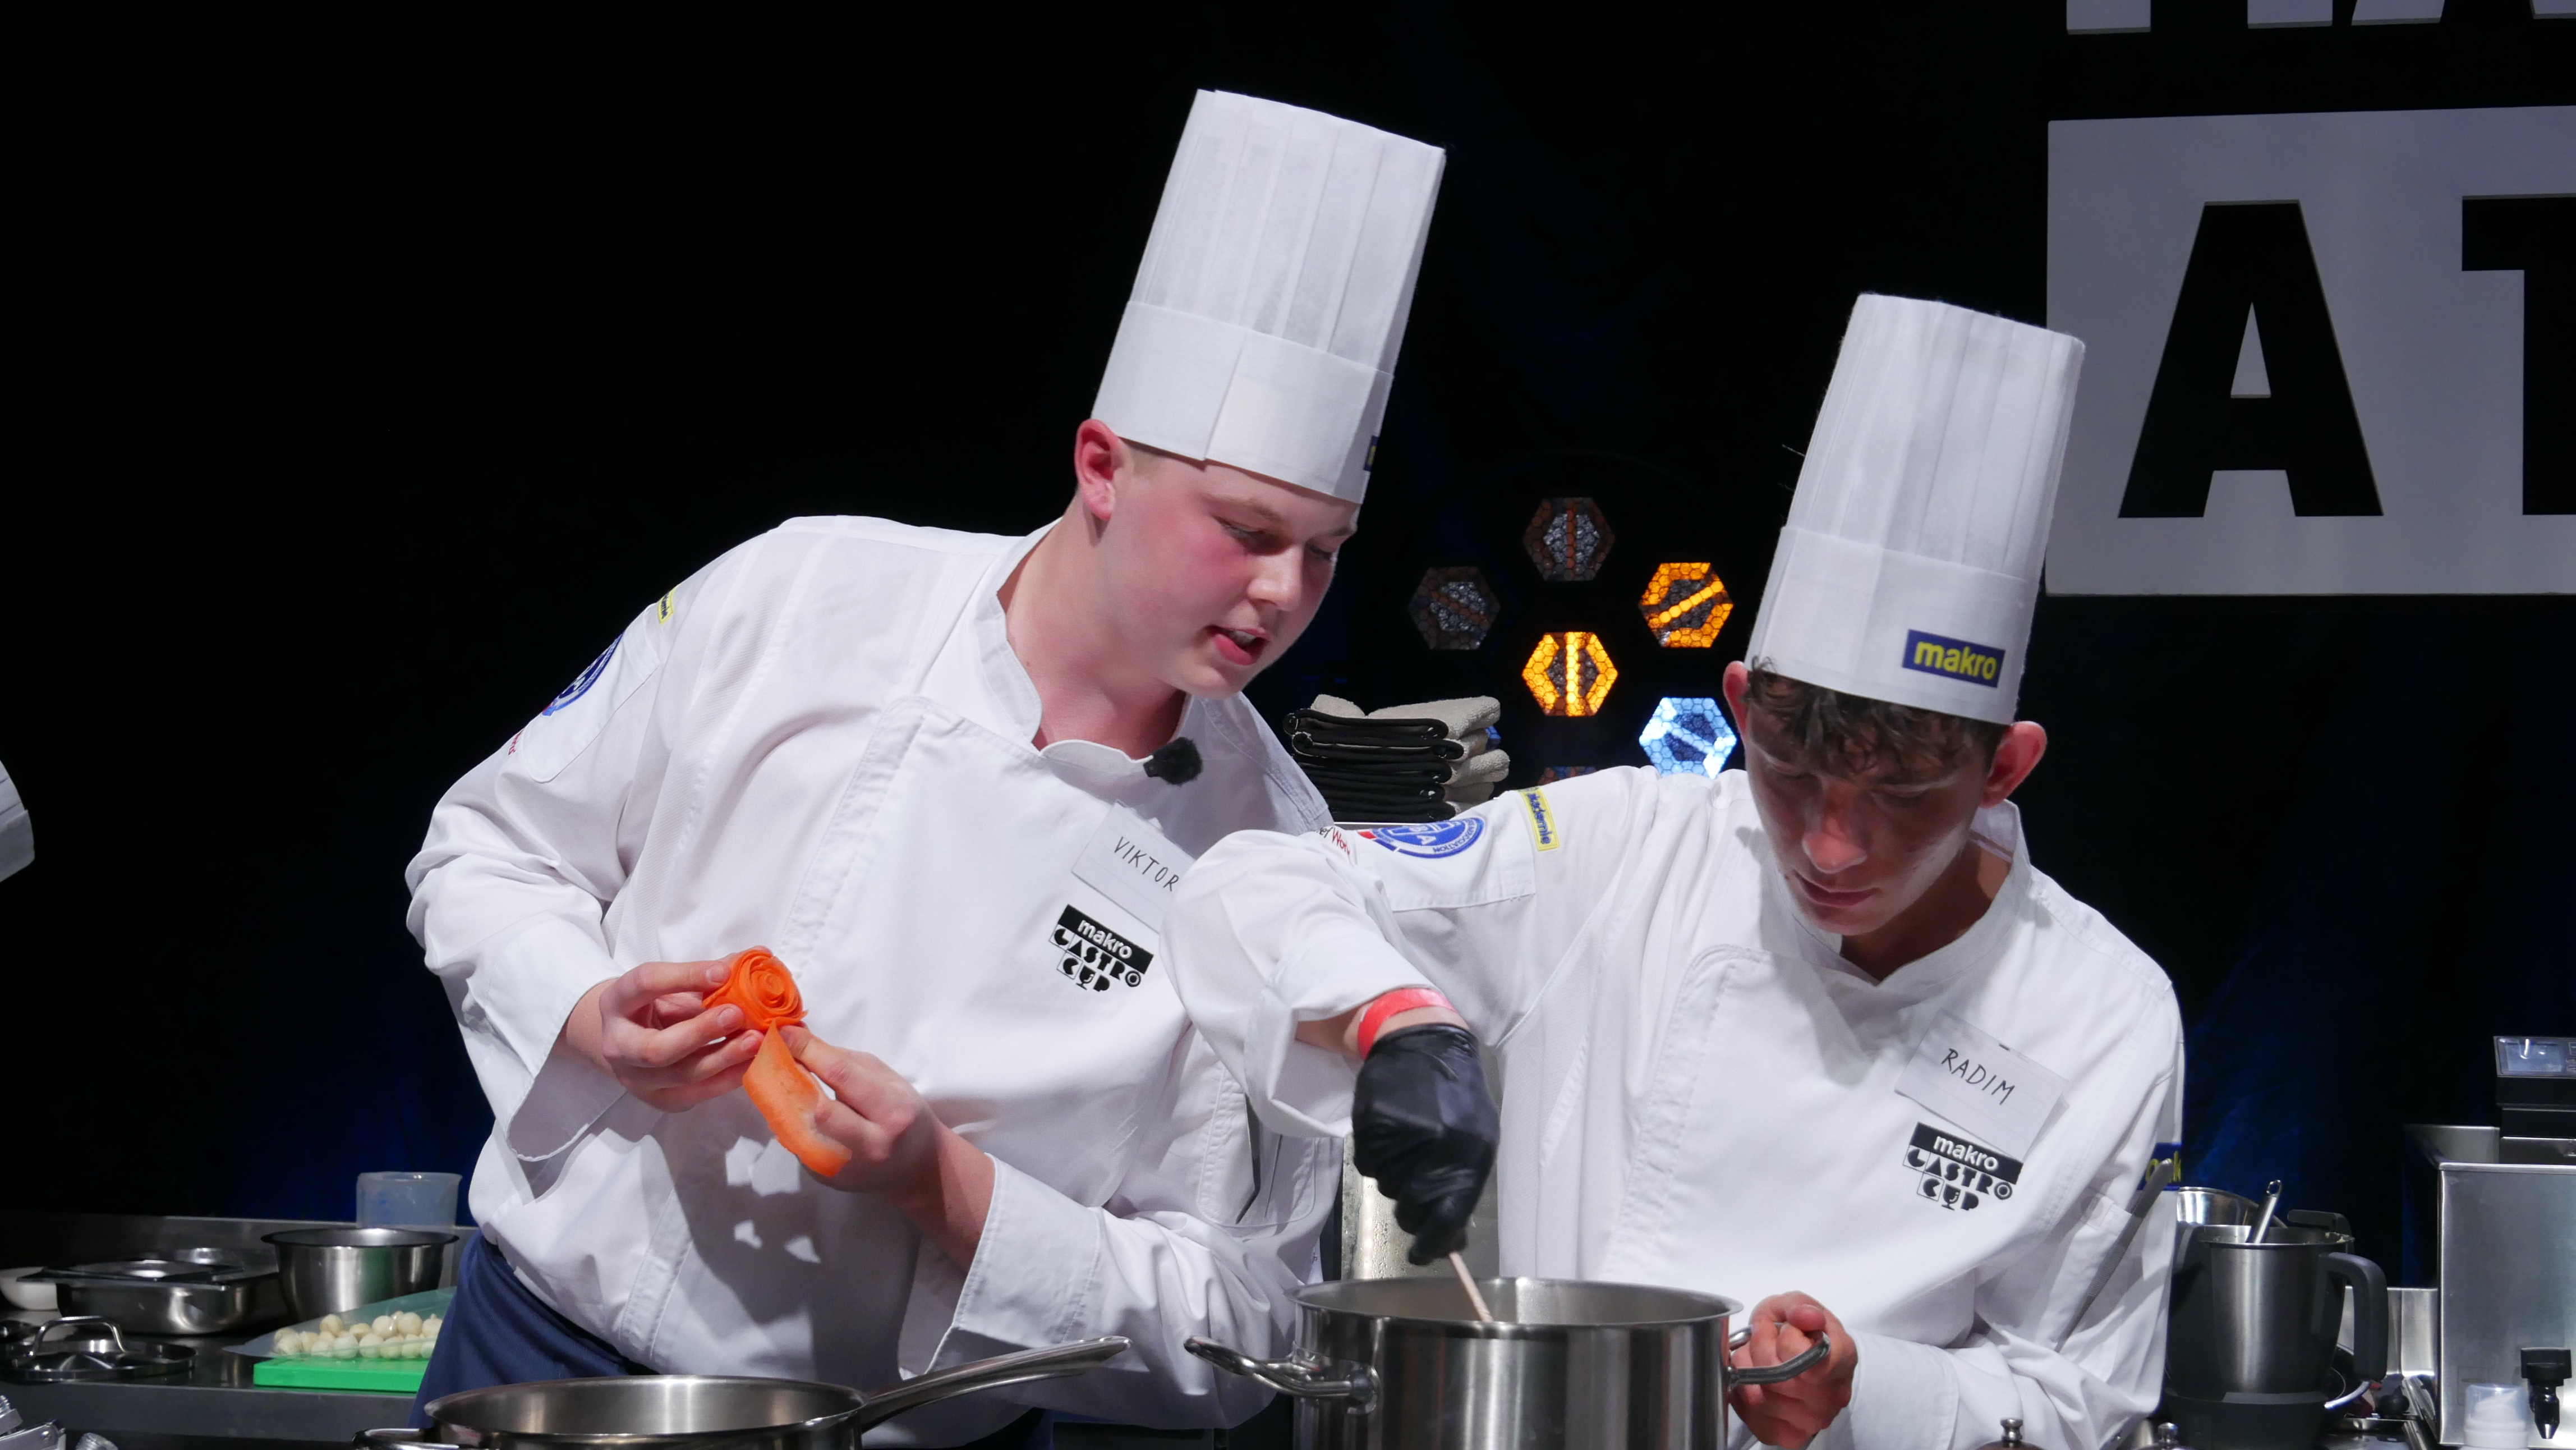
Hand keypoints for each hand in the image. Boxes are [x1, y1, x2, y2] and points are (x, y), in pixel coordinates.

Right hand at [558, 959, 761, 1111]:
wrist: (631, 1041)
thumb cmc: (656, 1005)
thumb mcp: (671, 984)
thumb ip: (707, 973)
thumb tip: (759, 955)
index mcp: (617, 1002)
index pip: (645, 984)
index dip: (684, 976)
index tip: (723, 972)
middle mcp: (619, 1045)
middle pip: (655, 1048)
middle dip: (699, 1032)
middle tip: (737, 1014)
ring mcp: (637, 1078)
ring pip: (681, 1075)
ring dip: (723, 1058)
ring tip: (757, 1040)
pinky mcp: (661, 1099)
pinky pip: (698, 1093)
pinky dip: (730, 1078)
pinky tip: (755, 1062)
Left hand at [783, 1027, 994, 1266]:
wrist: (916, 1165)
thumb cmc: (902, 1111)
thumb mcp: (886, 1079)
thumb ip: (843, 1061)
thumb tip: (798, 1041)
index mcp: (892, 1111)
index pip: (840, 1075)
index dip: (807, 1050)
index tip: (784, 1032)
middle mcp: (869, 1144)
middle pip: (817, 1108)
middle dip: (793, 1078)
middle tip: (778, 1059)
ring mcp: (846, 1167)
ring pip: (800, 1129)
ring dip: (787, 1102)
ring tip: (783, 1084)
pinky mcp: (826, 1178)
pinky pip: (798, 1145)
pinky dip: (793, 1124)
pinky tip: (798, 1113)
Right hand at [1350, 1024, 1497, 1264]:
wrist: (1421, 1041)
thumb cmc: (1456, 1095)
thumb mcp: (1478, 1138)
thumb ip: (1464, 1188)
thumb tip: (1452, 1239)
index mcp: (1472, 1152)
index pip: (1449, 1216)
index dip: (1433, 1244)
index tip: (1422, 1254)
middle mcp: (1437, 1146)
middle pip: (1412, 1209)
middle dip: (1411, 1207)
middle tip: (1415, 1181)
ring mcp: (1402, 1133)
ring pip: (1386, 1186)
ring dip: (1395, 1174)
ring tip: (1408, 1141)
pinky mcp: (1371, 1122)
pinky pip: (1367, 1163)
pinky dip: (1376, 1154)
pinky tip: (1391, 1129)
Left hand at [1729, 1292, 1857, 1448]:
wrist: (1804, 1363)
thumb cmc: (1800, 1334)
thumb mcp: (1796, 1307)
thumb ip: (1798, 1305)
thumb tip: (1804, 1317)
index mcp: (1843, 1357)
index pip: (1812, 1356)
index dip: (1787, 1338)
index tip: (1785, 1328)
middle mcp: (1833, 1395)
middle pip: (1777, 1374)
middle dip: (1759, 1347)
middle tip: (1763, 1338)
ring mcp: (1813, 1420)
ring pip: (1759, 1395)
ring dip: (1747, 1370)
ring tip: (1758, 1359)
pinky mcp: (1789, 1436)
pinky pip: (1751, 1414)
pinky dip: (1742, 1392)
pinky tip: (1754, 1380)